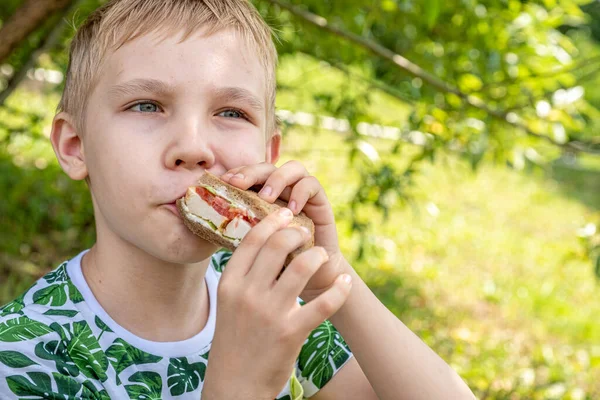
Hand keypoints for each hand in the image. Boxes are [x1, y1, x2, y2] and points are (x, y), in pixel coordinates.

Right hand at [202, 208, 352, 398]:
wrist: (235, 384)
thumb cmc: (235, 338)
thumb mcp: (229, 302)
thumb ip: (244, 274)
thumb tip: (265, 242)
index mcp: (230, 283)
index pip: (252, 239)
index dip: (272, 221)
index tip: (286, 214)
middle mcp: (248, 294)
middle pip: (278, 245)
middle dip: (298, 233)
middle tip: (307, 235)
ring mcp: (270, 313)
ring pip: (303, 266)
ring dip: (319, 256)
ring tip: (324, 257)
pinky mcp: (292, 332)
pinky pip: (324, 303)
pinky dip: (340, 289)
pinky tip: (344, 282)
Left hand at [221, 161, 349, 300]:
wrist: (313, 278)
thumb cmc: (280, 262)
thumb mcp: (255, 244)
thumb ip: (240, 229)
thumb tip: (209, 221)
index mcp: (264, 196)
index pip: (250, 173)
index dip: (237, 172)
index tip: (223, 182)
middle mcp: (283, 190)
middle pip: (268, 166)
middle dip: (251, 171)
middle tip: (238, 183)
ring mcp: (302, 193)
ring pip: (292, 168)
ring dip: (277, 179)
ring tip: (266, 197)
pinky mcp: (320, 201)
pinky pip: (311, 184)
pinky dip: (300, 192)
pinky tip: (291, 208)